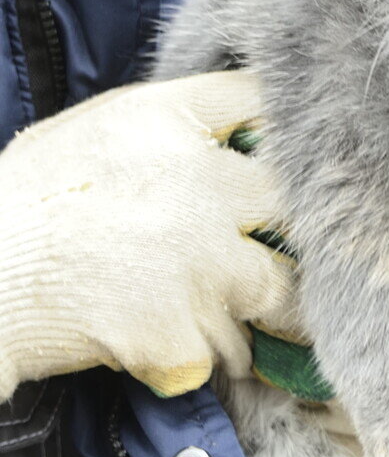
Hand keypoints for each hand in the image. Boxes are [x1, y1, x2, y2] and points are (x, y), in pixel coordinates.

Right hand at [0, 72, 293, 399]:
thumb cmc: (23, 204)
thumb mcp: (90, 134)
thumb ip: (167, 132)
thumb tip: (234, 140)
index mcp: (166, 121)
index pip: (256, 99)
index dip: (277, 130)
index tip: (276, 156)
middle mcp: (200, 186)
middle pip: (293, 208)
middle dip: (287, 237)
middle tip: (259, 256)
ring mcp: (201, 264)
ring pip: (274, 295)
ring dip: (243, 310)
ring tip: (191, 308)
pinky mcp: (184, 334)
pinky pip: (218, 354)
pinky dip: (192, 357)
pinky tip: (147, 341)